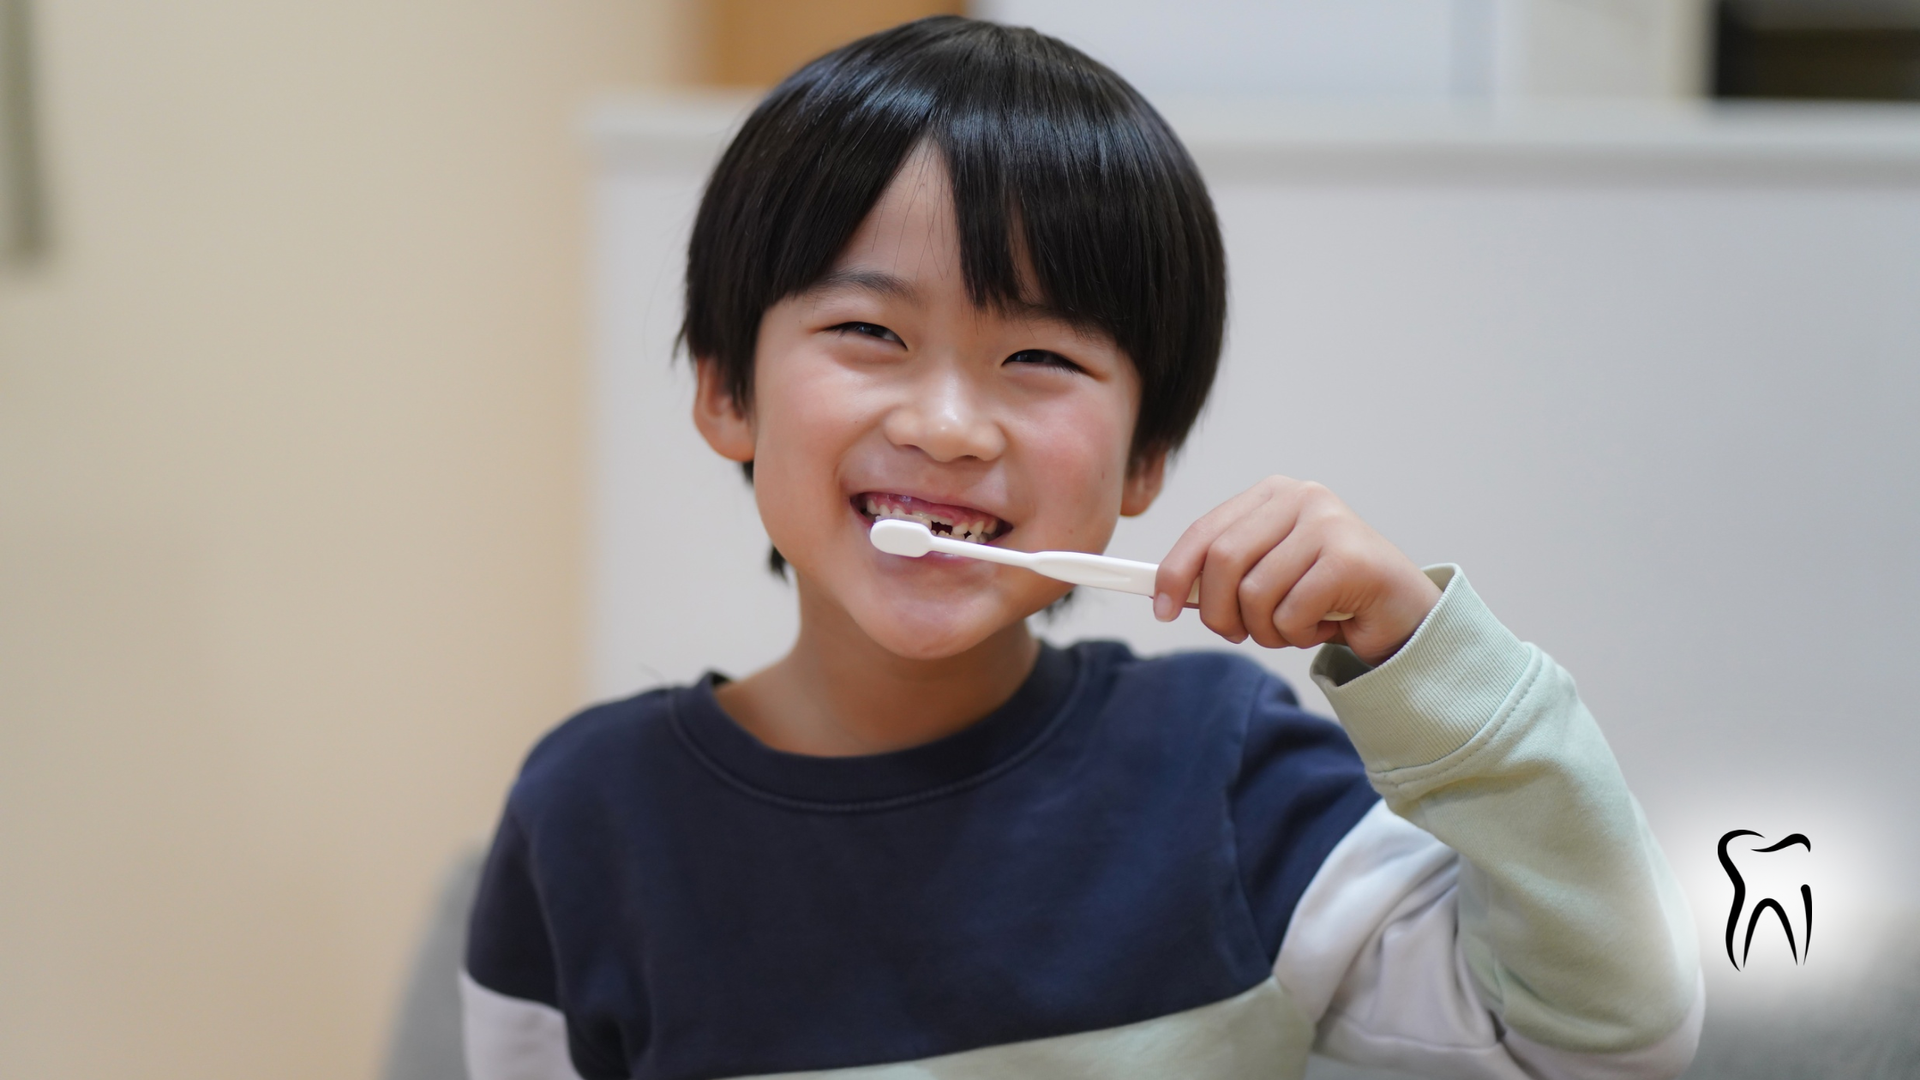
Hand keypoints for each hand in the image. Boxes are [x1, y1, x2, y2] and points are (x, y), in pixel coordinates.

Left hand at [1153, 477, 1442, 666]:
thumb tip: (1165, 591)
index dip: (1175, 572)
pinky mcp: (1348, 557)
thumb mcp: (1267, 575)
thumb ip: (1224, 574)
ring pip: (1254, 594)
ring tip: (1296, 625)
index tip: (1160, 609)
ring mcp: (1327, 523)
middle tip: (1240, 633)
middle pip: (1222, 562)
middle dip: (1220, 612)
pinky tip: (1325, 623)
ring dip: (1267, 630)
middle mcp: (1299, 497)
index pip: (1205, 531)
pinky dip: (1298, 634)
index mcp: (1272, 495)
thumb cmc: (1328, 596)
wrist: (1402, 613)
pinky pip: (1290, 613)